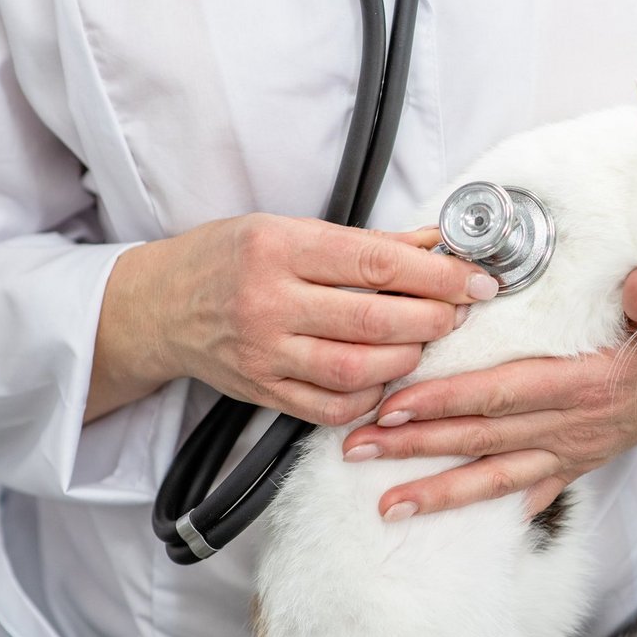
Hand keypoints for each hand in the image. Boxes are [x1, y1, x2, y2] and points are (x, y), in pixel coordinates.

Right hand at [85, 215, 495, 423]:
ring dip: (407, 360)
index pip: (375, 264)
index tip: (477, 281)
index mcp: (277, 248)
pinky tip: (386, 378)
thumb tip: (434, 244)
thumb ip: (364, 243)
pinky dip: (372, 397)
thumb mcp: (287, 229)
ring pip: (357, 371)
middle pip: (373, 322)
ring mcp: (263, 354)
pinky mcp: (263, 393)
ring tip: (423, 342)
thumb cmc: (227, 258)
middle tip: (458, 313)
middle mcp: (267, 302)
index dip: (437, 276)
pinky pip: (332, 408)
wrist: (159, 307)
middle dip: (432, 320)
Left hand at [342, 268, 636, 519]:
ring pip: (493, 477)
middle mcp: (570, 424)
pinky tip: (450, 523)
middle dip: (416, 445)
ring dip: (438, 492)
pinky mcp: (576, 465)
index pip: (499, 392)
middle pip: (480, 436)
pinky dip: (491, 507)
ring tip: (387, 506)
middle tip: (358, 448)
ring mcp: (570, 451)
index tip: (394, 405)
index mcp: (581, 381)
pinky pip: (528, 492)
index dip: (445, 400)